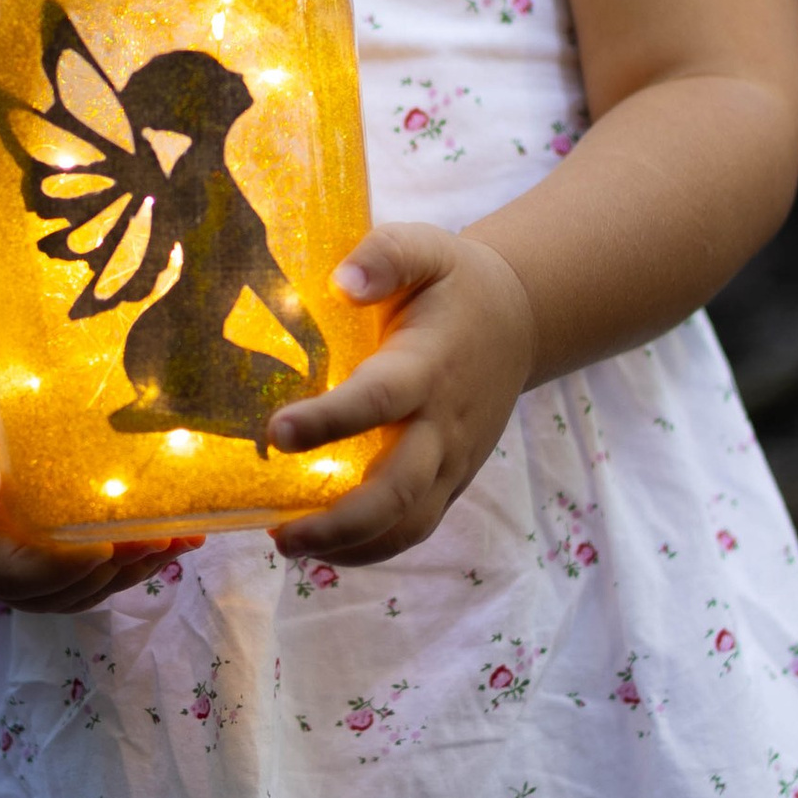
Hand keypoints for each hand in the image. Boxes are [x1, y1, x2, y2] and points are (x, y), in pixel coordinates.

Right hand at [0, 371, 196, 612]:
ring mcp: (29, 570)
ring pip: (84, 591)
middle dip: (110, 571)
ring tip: (176, 539)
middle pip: (55, 592)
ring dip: (133, 571)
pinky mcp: (58, 560)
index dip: (58, 569)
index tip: (102, 547)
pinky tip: (177, 538)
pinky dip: (139, 562)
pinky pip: (98, 575)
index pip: (9, 575)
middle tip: (156, 538)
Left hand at [266, 222, 535, 566]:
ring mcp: (451, 460)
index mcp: (428, 365)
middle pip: (398, 489)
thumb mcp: (426, 249)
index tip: (280, 430)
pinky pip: (414, 528)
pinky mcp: (450, 481)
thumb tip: (344, 282)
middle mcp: (443, 423)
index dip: (331, 420)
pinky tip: (322, 546)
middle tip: (279, 532)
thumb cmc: (453, 284)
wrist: (518, 320)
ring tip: (289, 544)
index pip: (380, 398)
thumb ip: (386, 256)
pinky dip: (369, 548)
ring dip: (349, 545)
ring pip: (408, 524)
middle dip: (339, 521)